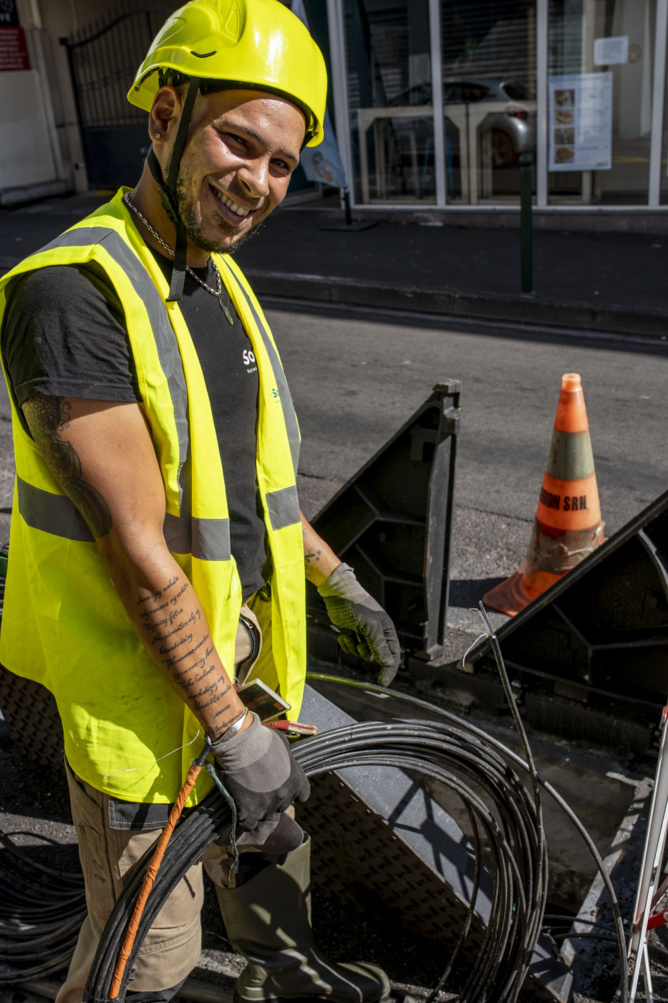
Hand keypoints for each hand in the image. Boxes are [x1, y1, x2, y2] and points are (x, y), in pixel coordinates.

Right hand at [210, 713, 309, 833]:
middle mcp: (285, 795)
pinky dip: (243, 819)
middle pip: (281, 806)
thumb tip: (283, 760)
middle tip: (259, 789)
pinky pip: (248, 824)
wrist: (241, 744)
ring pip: (264, 815)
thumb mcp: (283, 745)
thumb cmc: (262, 738)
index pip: (302, 795)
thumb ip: (287, 759)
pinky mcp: (249, 812)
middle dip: (272, 799)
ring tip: (246, 796)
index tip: (282, 787)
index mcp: (297, 780)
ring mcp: (268, 805)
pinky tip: (238, 809)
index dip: (291, 792)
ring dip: (257, 809)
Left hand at [317, 563, 400, 685]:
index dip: (388, 670)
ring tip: (350, 632)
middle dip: (365, 652)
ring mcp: (363, 635)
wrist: (337, 594)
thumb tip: (389, 664)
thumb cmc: (357, 606)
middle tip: (360, 641)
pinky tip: (344, 632)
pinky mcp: (351, 635)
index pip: (393, 656)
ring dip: (353, 646)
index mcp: (387, 631)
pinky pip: (349, 648)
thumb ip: (379, 645)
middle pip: (375, 657)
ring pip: (360, 654)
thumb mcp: (370, 626)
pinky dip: (345, 642)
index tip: (381, 683)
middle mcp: (377, 635)